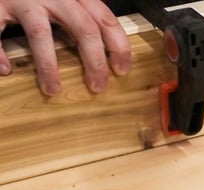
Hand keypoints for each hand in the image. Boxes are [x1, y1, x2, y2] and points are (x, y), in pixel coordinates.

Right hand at [0, 0, 130, 94]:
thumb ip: (81, 17)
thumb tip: (104, 50)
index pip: (105, 19)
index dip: (118, 46)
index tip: (122, 69)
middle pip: (83, 28)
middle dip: (94, 61)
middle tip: (97, 86)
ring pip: (40, 33)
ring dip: (48, 65)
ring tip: (53, 89)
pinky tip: (5, 69)